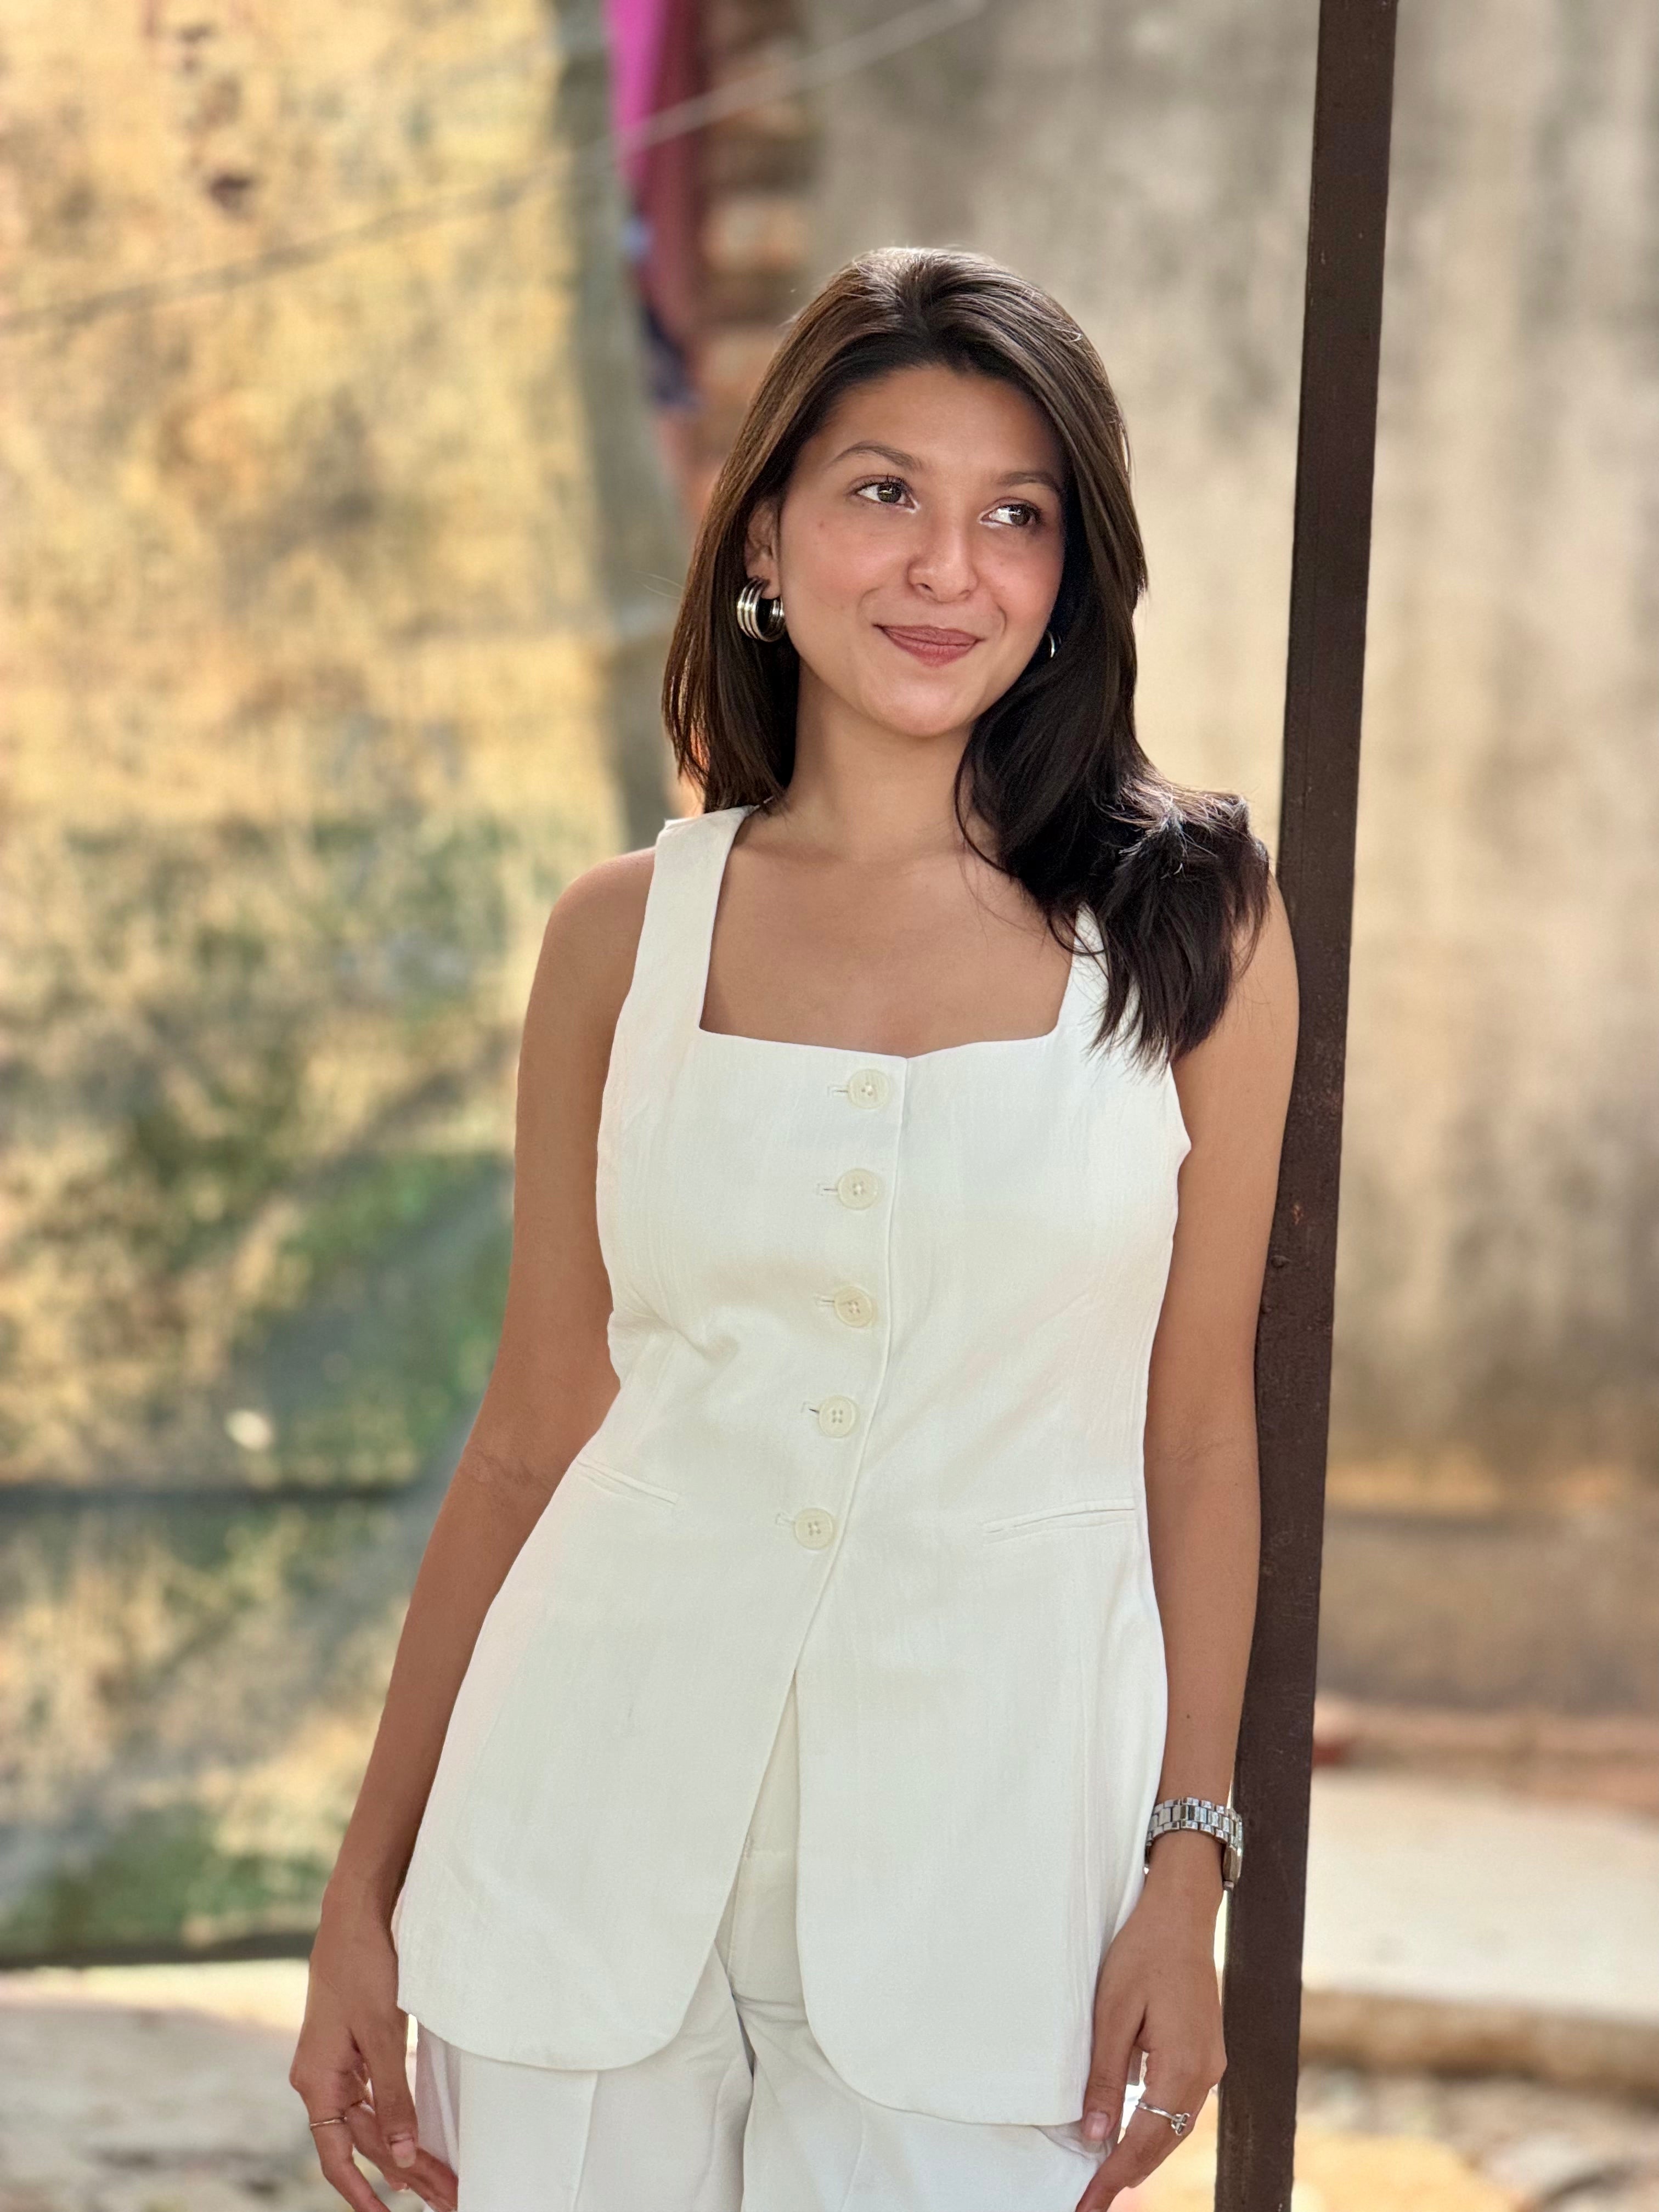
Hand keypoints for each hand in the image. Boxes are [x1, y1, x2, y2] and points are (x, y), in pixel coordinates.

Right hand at [290, 1890, 458, 2211]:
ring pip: (371, 2121)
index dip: (362, 2193)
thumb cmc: (364, 1968)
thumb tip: (400, 2156)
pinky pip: (373, 2096)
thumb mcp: (384, 2034)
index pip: (338, 2156)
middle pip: (363, 2141)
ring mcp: (335, 2064)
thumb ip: (393, 2096)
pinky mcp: (352, 2049)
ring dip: (404, 2149)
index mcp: (317, 2082)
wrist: (355, 1915)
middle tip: (446, 2198)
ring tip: (441, 2179)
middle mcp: (320, 2080)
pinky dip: (397, 2117)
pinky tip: (418, 2137)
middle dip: (403, 2174)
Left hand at [1072, 1841, 1226, 2209]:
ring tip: (1106, 2178)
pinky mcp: (1206, 2053)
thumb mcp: (1112, 2011)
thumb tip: (1096, 2136)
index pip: (1144, 2141)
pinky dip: (1156, 2127)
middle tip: (1092, 2201)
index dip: (1114, 2177)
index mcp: (1182, 2066)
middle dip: (1127, 2174)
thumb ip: (1107, 2076)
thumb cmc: (1142, 1952)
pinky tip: (1132, 2133)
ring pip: (1176, 2128)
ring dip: (1143, 2154)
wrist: (1181, 1913)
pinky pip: (1181, 2105)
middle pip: (1164, 2143)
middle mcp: (1205, 2074)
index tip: (1088, 2203)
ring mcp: (1211, 2065)